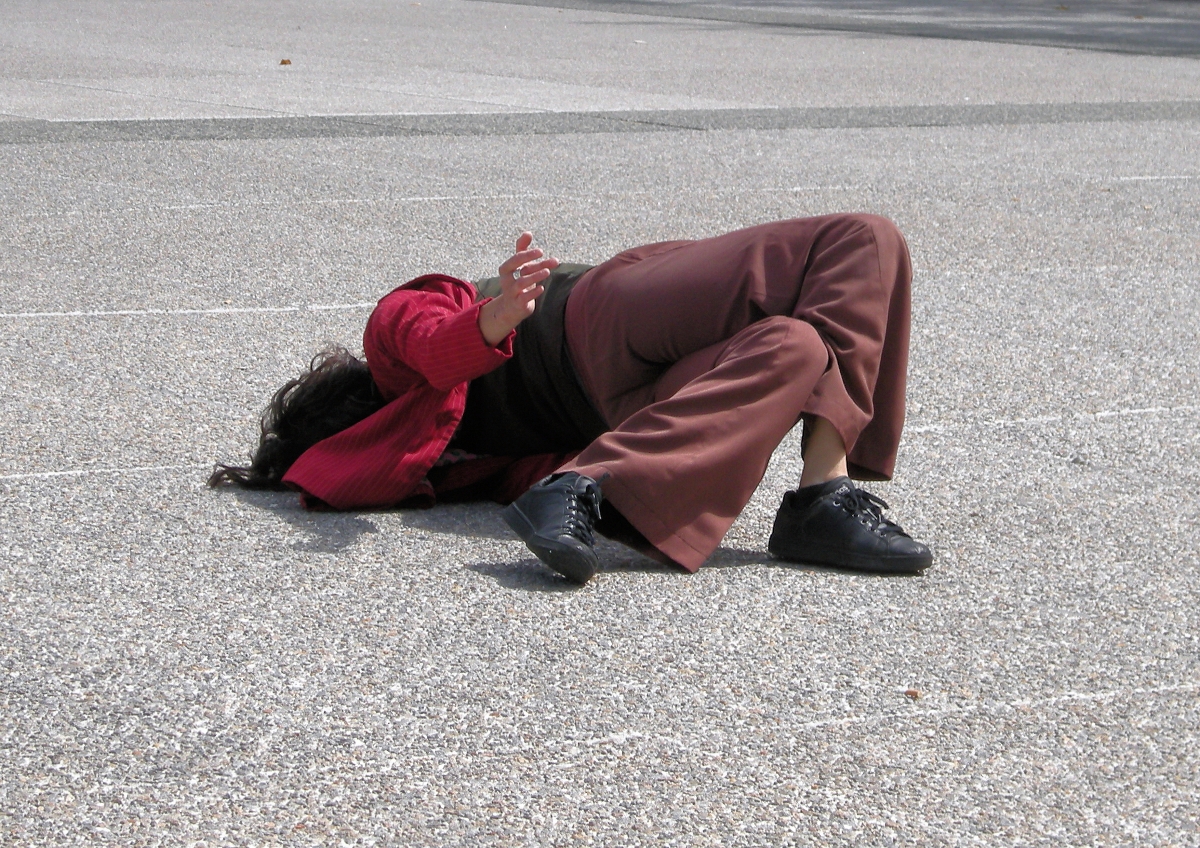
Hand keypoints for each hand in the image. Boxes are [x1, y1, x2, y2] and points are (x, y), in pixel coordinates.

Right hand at [478, 231, 559, 345]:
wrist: (512, 308)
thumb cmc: (518, 283)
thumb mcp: (520, 268)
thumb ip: (522, 250)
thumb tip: (527, 232)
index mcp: (506, 269)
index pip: (516, 258)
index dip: (527, 254)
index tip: (541, 251)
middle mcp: (506, 280)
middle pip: (515, 267)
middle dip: (528, 260)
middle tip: (542, 254)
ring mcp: (511, 292)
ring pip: (521, 282)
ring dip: (534, 276)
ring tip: (547, 271)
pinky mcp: (518, 304)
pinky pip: (524, 298)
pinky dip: (533, 292)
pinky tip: (542, 288)